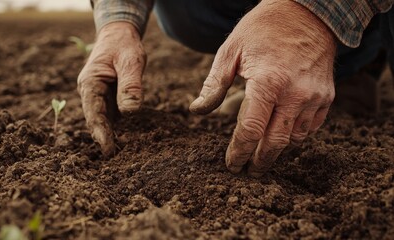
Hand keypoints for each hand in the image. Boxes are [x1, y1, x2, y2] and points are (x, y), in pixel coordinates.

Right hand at [77, 22, 145, 154]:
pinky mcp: (106, 97)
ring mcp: (97, 95)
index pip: (94, 113)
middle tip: (114, 159)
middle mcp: (89, 91)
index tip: (108, 150)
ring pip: (102, 119)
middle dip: (104, 138)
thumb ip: (131, 86)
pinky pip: (110, 114)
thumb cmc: (123, 46)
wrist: (118, 36)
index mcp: (90, 83)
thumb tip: (130, 112)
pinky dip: (116, 126)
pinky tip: (126, 138)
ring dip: (109, 135)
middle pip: (95, 119)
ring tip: (120, 153)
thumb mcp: (131, 62)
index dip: (101, 133)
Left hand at [190, 0, 335, 175]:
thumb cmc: (263, 29)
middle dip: (259, 161)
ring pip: (294, 138)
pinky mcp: (326, 96)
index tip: (232, 165)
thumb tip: (197, 111)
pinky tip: (282, 138)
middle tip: (247, 172)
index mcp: (268, 82)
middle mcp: (295, 93)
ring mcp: (314, 97)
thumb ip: (214, 85)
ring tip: (262, 157)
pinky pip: (311, 127)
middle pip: (275, 142)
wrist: (307, 12)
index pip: (251, 130)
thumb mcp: (230, 51)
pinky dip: (295, 137)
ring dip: (277, 151)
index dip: (239, 152)